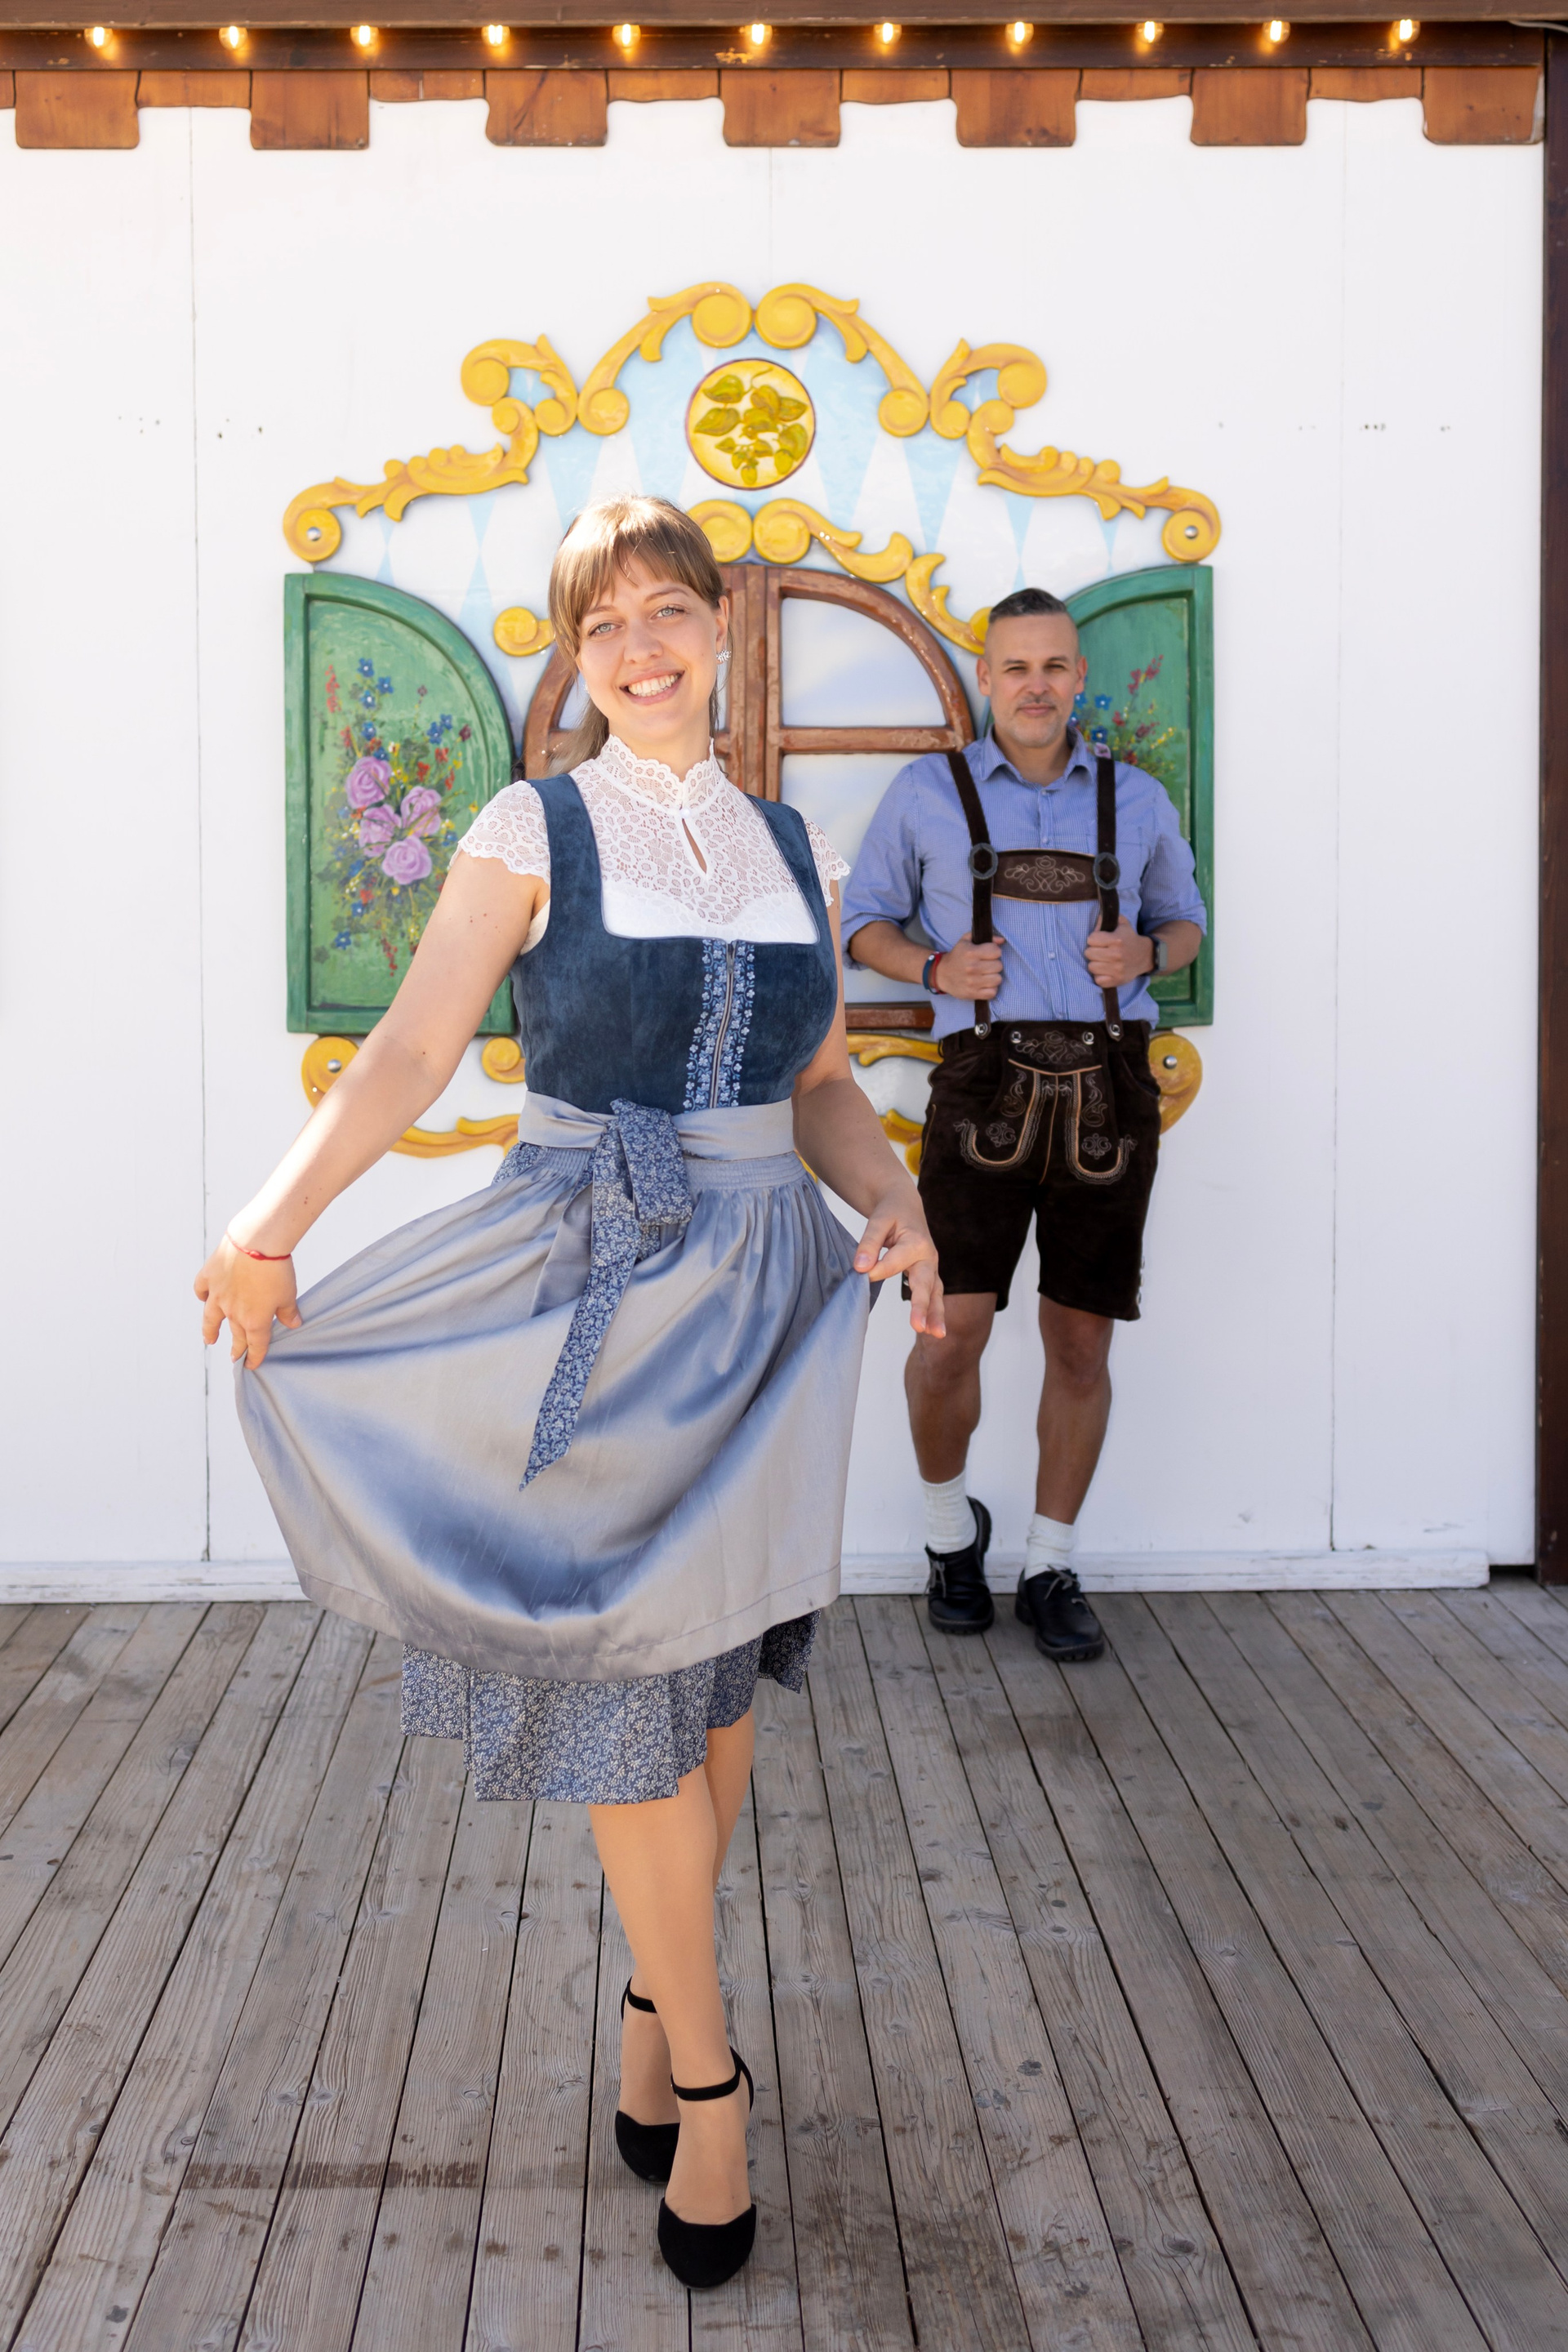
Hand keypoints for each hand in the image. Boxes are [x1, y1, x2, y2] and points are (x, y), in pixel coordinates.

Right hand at [195, 1236, 301, 1370]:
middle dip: (236, 1348)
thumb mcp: (289, 1294)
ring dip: (210, 1330)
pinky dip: (202, 1295)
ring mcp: (218, 1295)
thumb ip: (288, 1312)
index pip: (255, 1344)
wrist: (256, 1243)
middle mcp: (233, 1312)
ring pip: (211, 1318)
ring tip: (209, 1339)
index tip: (252, 1365)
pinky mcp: (209, 1276)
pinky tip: (203, 1297)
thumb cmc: (277, 1270)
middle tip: (234, 1357)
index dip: (254, 1356)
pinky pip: (201, 1290)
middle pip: (235, 1335)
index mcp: (255, 1320)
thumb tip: (294, 1324)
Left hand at [853, 1194, 944, 1336]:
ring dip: (935, 1314)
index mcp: (916, 1240)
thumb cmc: (892, 1212)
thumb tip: (860, 1267)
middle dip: (921, 1305)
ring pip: (935, 1292)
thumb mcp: (878, 1219)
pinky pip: (935, 1294)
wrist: (906, 1204)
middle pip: (925, 1283)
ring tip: (936, 1335)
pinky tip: (933, 1332)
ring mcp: (931, 1266)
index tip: (860, 1273)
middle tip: (916, 1326)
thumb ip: (869, 1242)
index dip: (876, 1270)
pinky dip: (935, 1313)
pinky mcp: (930, 1274)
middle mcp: (928, 1255)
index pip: (894, 1262)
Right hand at [935, 932, 1004, 1001]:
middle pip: (999, 966)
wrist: (941, 974)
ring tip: (986, 975)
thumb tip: (1002, 940)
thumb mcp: (966, 941)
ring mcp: (972, 982)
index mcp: (971, 953)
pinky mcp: (972, 994)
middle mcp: (972, 968)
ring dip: (994, 977)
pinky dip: (991, 989)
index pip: (996, 951)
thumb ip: (986, 938)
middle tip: (987, 965)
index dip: (995, 952)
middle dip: (994, 964)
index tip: (989, 954)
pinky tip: (985, 984)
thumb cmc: (957, 956)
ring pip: (997, 979)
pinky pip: (992, 992)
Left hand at [1085, 916, 1153, 988]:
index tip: (1100, 940)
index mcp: (1117, 940)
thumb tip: (1095, 922)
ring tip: (1103, 961)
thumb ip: (1107, 918)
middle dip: (1093, 951)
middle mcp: (1117, 955)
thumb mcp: (1122, 923)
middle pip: (1088, 953)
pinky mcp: (1117, 980)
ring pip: (1091, 967)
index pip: (1091, 939)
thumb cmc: (1129, 938)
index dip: (1094, 939)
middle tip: (1101, 951)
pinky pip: (1098, 980)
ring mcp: (1117, 969)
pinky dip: (1100, 976)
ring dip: (1095, 964)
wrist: (1145, 956)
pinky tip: (1106, 971)